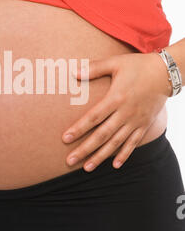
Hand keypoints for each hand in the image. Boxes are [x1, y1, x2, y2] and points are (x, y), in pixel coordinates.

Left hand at [62, 52, 171, 170]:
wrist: (166, 73)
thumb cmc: (138, 66)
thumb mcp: (115, 63)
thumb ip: (95, 68)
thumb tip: (74, 73)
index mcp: (116, 98)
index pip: (93, 117)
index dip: (79, 129)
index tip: (65, 138)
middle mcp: (125, 113)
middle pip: (102, 135)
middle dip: (85, 149)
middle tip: (70, 160)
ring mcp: (136, 121)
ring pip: (116, 143)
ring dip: (100, 156)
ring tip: (87, 167)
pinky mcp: (144, 125)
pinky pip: (133, 143)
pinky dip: (124, 154)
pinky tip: (115, 165)